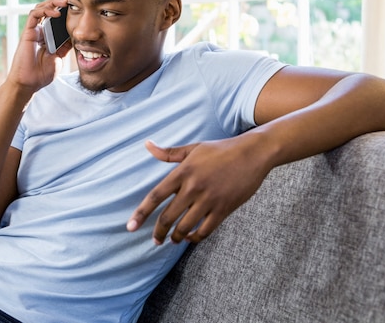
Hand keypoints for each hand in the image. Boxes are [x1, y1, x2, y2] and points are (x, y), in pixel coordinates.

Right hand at [6, 0, 72, 93]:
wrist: (29, 84)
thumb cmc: (42, 74)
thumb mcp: (59, 57)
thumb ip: (65, 46)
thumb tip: (76, 36)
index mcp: (48, 36)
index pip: (56, 17)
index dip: (65, 9)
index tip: (77, 4)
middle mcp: (40, 30)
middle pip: (49, 8)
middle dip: (59, 0)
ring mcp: (33, 31)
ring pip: (41, 8)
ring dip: (53, 2)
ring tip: (65, 1)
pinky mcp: (27, 33)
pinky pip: (34, 15)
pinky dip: (44, 10)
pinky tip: (56, 13)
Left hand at [127, 136, 271, 244]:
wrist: (253, 153)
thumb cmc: (222, 149)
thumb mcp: (194, 148)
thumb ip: (169, 153)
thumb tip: (147, 145)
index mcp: (183, 172)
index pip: (155, 196)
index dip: (141, 213)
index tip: (131, 227)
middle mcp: (193, 187)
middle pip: (168, 217)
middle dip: (158, 232)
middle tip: (155, 240)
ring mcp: (209, 200)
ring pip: (185, 227)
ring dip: (176, 237)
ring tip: (173, 240)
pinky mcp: (224, 209)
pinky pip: (205, 230)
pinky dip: (195, 237)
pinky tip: (191, 238)